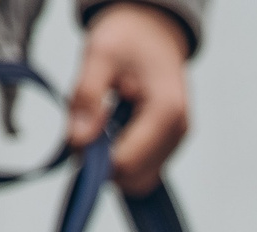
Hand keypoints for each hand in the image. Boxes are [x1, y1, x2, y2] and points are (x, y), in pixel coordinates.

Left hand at [66, 3, 191, 194]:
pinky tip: (116, 126)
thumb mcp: (98, 56)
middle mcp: (178, 133)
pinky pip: (143, 168)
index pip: (127, 164)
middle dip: (104, 161)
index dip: (96, 157)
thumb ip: (86, 98)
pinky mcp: (169, 144)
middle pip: (135, 178)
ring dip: (113, 158)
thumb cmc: (127, 36)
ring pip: (138, 178)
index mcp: (166, 113)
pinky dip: (122, 154)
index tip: (80, 129)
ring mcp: (176, 141)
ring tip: (105, 120)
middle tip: (89, 125)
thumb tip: (78, 142)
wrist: (152, 27)